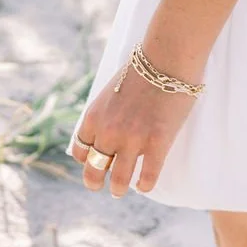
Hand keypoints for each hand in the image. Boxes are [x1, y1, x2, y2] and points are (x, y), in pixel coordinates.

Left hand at [69, 55, 199, 196]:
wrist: (167, 56)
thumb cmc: (142, 69)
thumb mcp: (111, 91)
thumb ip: (105, 114)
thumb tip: (105, 132)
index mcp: (94, 117)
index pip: (79, 151)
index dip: (86, 160)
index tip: (93, 162)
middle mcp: (108, 132)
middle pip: (93, 170)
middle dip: (95, 182)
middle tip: (102, 186)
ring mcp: (133, 139)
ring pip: (118, 180)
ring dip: (118, 188)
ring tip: (121, 189)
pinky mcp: (157, 143)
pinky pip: (147, 178)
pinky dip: (144, 185)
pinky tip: (145, 184)